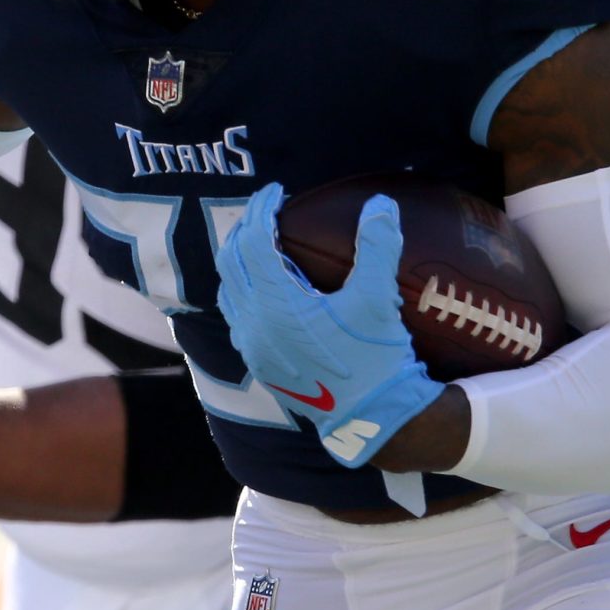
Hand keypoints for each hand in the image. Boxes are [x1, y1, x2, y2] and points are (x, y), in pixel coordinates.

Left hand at [215, 186, 444, 468]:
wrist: (371, 418)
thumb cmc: (376, 358)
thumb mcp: (378, 300)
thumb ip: (377, 247)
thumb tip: (381, 203)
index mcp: (277, 304)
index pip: (253, 242)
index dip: (261, 209)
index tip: (276, 191)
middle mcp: (253, 325)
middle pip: (230, 262)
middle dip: (244, 229)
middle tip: (265, 211)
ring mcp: (252, 347)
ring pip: (228, 291)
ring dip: (238, 261)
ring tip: (259, 243)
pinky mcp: (258, 364)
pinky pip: (236, 317)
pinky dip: (242, 292)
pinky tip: (263, 290)